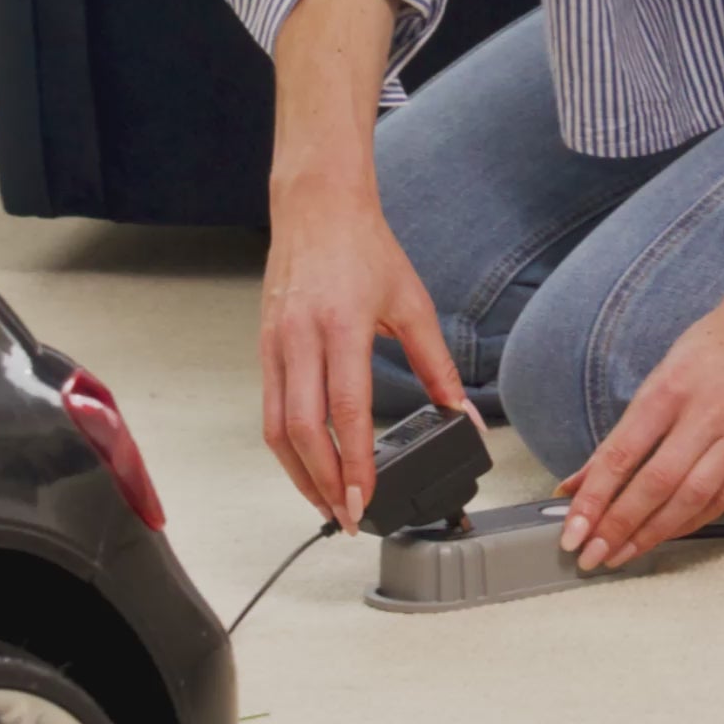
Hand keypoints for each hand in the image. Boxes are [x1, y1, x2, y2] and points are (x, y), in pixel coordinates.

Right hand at [258, 0, 474, 532]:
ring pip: (276, 429)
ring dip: (299, 474)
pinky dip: (286, 447)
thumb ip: (437, 365)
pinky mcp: (264, 348)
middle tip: (346, 517)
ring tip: (325, 502)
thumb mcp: (412, 304)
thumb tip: (460, 413)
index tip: (364, 501)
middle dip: (323, 483)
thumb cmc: (363, 248)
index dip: (353, 465)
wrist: (316, 206)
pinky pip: (268, 410)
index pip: (345, 413)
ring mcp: (275, 345)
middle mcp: (301, 340)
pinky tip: (306, 465)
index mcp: (342, 327)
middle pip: (302, 432)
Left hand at [557, 249, 723, 568]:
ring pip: (690, 500)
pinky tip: (662, 536)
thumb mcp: (656, 380)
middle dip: (618, 526)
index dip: (594, 499)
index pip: (621, 456)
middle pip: (655, 485)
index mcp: (667, 392)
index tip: (572, 530)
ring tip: (620, 555)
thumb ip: (617, 438)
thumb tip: (575, 483)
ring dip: (651, 535)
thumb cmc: (708, 350)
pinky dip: (688, 523)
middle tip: (591, 555)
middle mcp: (704, 417)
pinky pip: (721, 501)